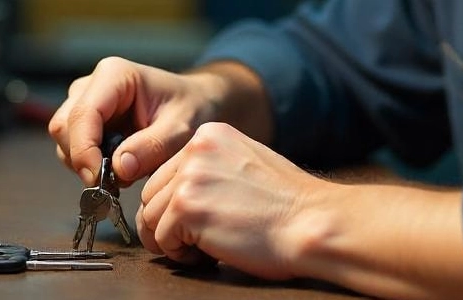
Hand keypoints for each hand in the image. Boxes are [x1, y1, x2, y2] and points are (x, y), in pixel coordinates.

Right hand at [49, 57, 222, 185]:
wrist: (195, 103)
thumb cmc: (191, 109)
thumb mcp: (181, 129)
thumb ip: (152, 147)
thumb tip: (118, 168)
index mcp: (114, 75)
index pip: (83, 114)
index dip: (84, 150)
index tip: (98, 180)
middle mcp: (91, 85)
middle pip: (64, 127)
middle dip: (83, 160)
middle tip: (115, 182)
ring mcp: (84, 101)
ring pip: (64, 139)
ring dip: (86, 164)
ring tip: (124, 173)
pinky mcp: (85, 120)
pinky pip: (73, 147)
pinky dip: (90, 164)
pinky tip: (119, 168)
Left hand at [136, 122, 321, 279]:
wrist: (312, 224)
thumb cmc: (289, 206)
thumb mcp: (248, 164)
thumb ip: (213, 168)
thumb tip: (180, 190)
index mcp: (210, 135)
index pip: (165, 173)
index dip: (177, 204)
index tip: (201, 219)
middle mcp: (195, 149)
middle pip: (152, 195)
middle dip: (170, 223)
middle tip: (202, 239)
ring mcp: (189, 177)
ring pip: (150, 219)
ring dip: (174, 241)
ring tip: (208, 246)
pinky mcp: (186, 208)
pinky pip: (161, 240)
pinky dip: (181, 254)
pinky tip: (211, 252)